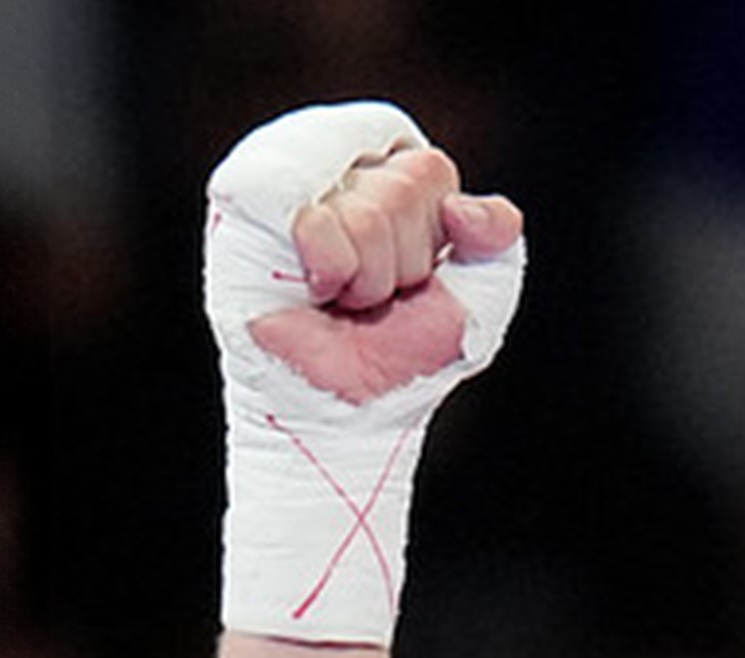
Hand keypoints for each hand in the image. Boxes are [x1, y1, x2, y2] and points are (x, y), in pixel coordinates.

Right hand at [250, 147, 522, 406]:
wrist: (352, 406)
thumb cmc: (405, 353)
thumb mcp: (478, 297)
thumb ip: (496, 237)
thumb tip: (463, 207)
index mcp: (385, 172)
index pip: (429, 168)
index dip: (432, 232)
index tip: (414, 277)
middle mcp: (333, 164)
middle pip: (400, 185)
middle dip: (402, 261)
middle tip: (373, 296)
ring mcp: (287, 178)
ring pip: (364, 208)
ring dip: (368, 275)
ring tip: (345, 297)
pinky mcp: (248, 200)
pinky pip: (316, 221)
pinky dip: (331, 269)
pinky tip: (315, 288)